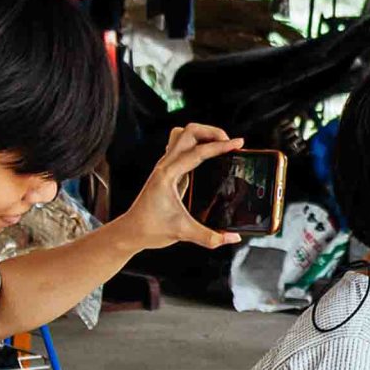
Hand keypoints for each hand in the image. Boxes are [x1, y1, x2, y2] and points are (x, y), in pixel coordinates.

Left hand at [121, 125, 245, 250]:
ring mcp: (165, 166)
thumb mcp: (183, 233)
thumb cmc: (150, 229)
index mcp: (168, 175)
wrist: (131, 232)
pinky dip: (196, 145)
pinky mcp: (168, 171)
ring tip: (219, 143)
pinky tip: (208, 156)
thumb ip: (210, 237)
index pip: (198, 152)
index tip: (237, 144)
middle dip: (212, 132)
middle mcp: (165, 166)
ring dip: (202, 134)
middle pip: (188, 132)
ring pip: (182, 135)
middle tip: (230, 142)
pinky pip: (182, 148)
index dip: (220, 146)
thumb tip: (232, 237)